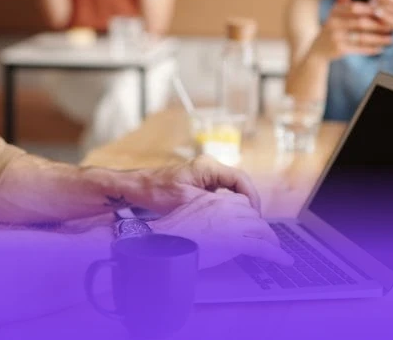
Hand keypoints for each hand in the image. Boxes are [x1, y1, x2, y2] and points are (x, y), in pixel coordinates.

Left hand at [132, 155, 263, 213]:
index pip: (240, 179)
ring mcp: (206, 175)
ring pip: (232, 190)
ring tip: (243, 225)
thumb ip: (211, 205)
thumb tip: (234, 215)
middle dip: (248, 204)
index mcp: (207, 167)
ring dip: (239, 206)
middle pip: (239, 184)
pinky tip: (228, 221)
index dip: (251, 198)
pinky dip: (228, 207)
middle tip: (252, 224)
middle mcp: (210, 168)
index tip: (255, 216)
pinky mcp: (201, 184)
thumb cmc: (156, 191)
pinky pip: (222, 194)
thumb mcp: (185, 200)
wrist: (137, 187)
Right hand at [151, 191, 292, 268]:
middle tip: (266, 240)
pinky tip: (284, 260)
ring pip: (261, 230)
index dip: (249, 216)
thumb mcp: (191, 215)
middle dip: (261, 229)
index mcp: (215, 199)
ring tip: (277, 250)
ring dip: (271, 241)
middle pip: (254, 216)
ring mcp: (233, 223)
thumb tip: (215, 227)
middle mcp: (227, 207)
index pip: (241, 203)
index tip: (252, 224)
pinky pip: (262, 247)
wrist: (165, 242)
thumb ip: (207, 216)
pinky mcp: (236, 241)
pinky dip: (276, 255)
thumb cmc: (173, 234)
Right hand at [310, 0, 392, 60]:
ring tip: (391, 38)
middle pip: (361, 22)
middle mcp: (334, 23)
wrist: (318, 49)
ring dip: (378, 38)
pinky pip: (359, 48)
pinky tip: (381, 48)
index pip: (355, 7)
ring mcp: (336, 36)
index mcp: (335, 12)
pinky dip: (371, 49)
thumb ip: (342, 0)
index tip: (386, 9)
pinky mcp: (339, 49)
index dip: (371, 8)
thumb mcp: (334, 13)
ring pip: (362, 37)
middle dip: (379, 24)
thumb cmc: (332, 28)